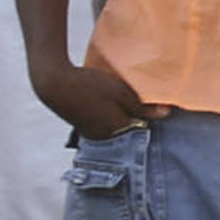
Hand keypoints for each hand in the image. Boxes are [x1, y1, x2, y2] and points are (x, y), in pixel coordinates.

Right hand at [31, 57, 158, 140]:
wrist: (53, 83)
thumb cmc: (90, 86)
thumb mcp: (121, 93)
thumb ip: (144, 107)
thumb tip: (167, 114)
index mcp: (118, 130)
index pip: (142, 127)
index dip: (146, 114)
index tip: (150, 103)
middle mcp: (105, 137)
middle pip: (127, 130)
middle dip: (132, 119)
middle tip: (133, 101)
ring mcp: (91, 133)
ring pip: (113, 127)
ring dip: (117, 117)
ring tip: (115, 100)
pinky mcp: (80, 126)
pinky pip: (100, 125)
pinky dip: (104, 116)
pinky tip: (100, 103)